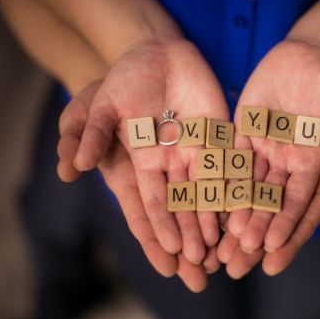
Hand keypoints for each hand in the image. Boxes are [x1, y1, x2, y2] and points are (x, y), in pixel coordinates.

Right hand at [72, 39, 229, 265]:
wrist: (154, 53)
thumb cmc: (122, 80)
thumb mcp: (99, 105)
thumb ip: (90, 135)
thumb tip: (74, 167)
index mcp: (140, 163)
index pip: (147, 206)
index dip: (157, 230)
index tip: (170, 255)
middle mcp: (168, 164)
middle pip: (181, 207)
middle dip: (190, 236)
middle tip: (202, 266)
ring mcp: (194, 150)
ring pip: (206, 191)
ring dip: (215, 219)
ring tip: (226, 247)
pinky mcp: (216, 134)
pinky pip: (228, 163)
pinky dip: (235, 186)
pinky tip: (245, 208)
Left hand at [218, 90, 319, 277]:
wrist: (315, 56)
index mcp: (314, 165)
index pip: (301, 203)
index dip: (288, 225)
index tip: (273, 248)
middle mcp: (287, 163)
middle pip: (270, 202)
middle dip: (256, 227)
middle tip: (239, 254)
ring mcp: (264, 147)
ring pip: (246, 184)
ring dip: (235, 208)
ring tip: (222, 233)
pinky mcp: (245, 129)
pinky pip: (230, 155)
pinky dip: (221, 175)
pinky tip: (207, 193)